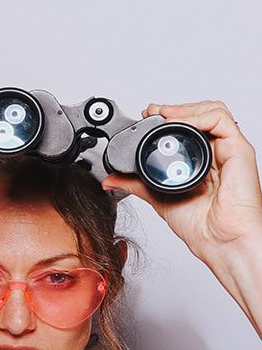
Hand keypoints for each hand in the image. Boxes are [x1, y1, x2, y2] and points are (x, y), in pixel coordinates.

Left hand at [104, 101, 261, 259]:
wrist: (218, 241)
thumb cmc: (200, 226)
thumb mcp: (158, 198)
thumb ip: (136, 184)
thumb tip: (111, 179)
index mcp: (202, 161)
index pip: (189, 127)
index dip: (169, 116)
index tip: (146, 115)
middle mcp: (217, 153)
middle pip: (201, 115)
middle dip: (175, 108)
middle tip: (152, 112)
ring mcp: (229, 151)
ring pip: (214, 112)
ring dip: (186, 108)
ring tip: (164, 114)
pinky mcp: (239, 151)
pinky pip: (223, 121)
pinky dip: (199, 116)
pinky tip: (180, 123)